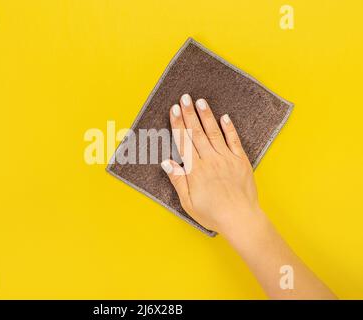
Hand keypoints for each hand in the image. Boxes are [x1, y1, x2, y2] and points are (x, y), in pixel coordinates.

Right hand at [161, 93, 262, 236]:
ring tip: (201, 101)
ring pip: (214, 133)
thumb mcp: (188, 202)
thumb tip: (167, 162)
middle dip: (189, 113)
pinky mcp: (241, 161)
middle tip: (185, 97)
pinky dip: (229, 128)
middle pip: (197, 132)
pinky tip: (225, 117)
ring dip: (207, 116)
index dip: (178, 124)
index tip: (173, 110)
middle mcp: (211, 160)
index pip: (184, 141)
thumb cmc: (213, 214)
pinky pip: (234, 141)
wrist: (241, 219)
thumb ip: (178, 180)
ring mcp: (227, 159)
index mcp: (196, 170)